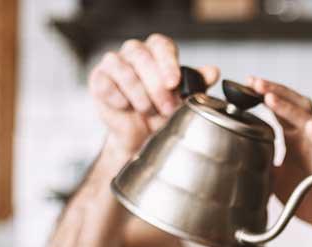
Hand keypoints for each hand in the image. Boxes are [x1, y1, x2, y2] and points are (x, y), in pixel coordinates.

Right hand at [88, 34, 218, 159]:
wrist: (139, 138)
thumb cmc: (161, 115)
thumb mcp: (183, 101)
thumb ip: (196, 85)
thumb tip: (213, 71)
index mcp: (157, 53)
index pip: (161, 45)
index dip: (168, 62)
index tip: (174, 83)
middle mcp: (134, 54)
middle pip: (142, 56)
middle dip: (156, 85)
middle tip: (167, 108)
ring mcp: (114, 64)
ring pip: (123, 68)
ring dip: (139, 94)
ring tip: (147, 111)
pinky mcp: (98, 79)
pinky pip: (105, 82)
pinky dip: (118, 97)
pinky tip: (126, 108)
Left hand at [247, 77, 311, 246]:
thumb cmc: (304, 197)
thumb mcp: (272, 177)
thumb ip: (259, 162)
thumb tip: (234, 154)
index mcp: (294, 138)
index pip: (280, 108)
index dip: (265, 94)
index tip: (246, 83)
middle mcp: (308, 138)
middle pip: (294, 104)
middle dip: (274, 91)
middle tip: (254, 82)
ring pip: (308, 118)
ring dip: (289, 107)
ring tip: (271, 97)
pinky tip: (310, 126)